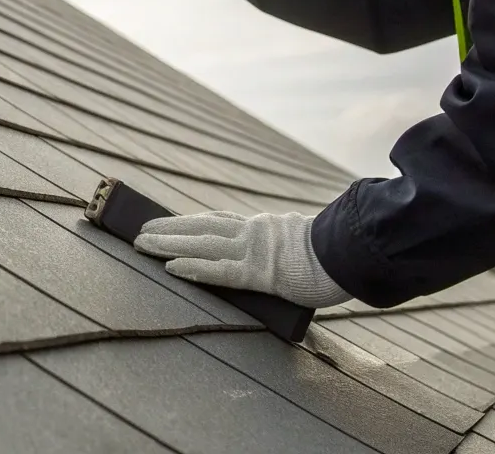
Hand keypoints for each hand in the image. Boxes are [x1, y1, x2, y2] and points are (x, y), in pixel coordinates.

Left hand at [133, 210, 352, 307]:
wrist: (354, 254)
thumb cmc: (338, 255)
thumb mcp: (307, 242)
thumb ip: (286, 244)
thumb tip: (281, 257)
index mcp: (265, 228)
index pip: (218, 222)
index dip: (190, 222)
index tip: (167, 222)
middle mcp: (253, 233)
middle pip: (201, 227)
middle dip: (168, 229)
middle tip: (140, 230)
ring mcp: (254, 252)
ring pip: (201, 244)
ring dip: (168, 244)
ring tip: (141, 244)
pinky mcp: (258, 273)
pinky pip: (218, 271)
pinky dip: (192, 267)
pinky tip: (169, 266)